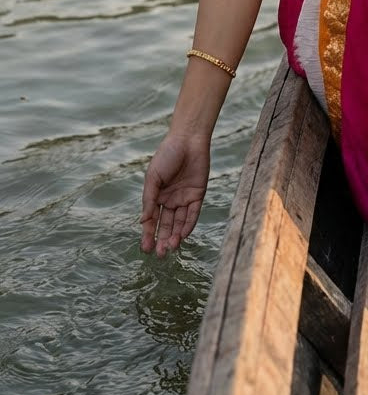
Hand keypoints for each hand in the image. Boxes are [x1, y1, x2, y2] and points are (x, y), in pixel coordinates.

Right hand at [139, 132, 210, 256]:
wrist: (188, 140)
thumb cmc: (167, 155)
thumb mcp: (153, 178)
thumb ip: (149, 200)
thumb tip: (143, 222)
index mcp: (156, 195)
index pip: (152, 220)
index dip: (148, 234)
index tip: (145, 249)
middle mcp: (170, 200)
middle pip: (166, 225)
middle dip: (163, 240)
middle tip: (161, 254)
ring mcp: (184, 198)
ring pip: (179, 223)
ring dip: (175, 235)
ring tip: (171, 247)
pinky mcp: (198, 195)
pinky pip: (193, 214)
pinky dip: (188, 225)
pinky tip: (182, 235)